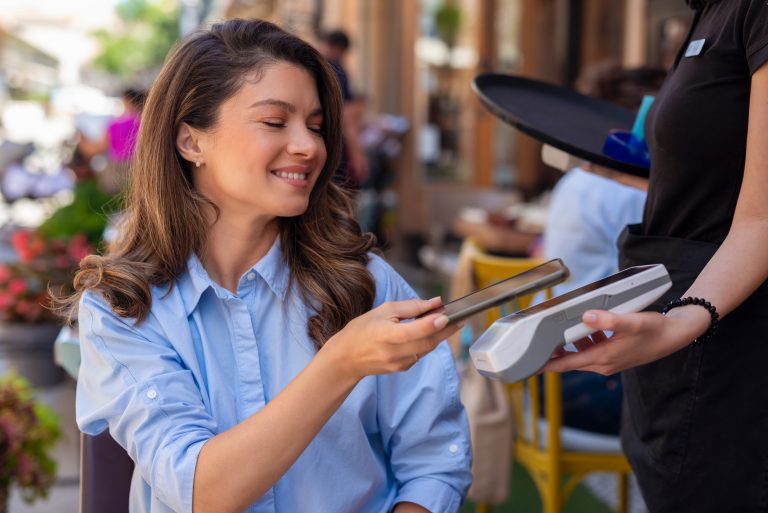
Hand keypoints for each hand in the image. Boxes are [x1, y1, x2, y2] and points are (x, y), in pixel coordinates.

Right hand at [325, 297, 459, 380]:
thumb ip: (411, 307)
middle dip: (445, 329)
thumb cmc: (362, 329)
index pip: (414, 331)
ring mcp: (399, 363)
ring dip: (440, 335)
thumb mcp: (384, 311)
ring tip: (448, 321)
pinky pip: (421, 353)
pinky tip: (430, 332)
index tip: (446, 314)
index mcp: (386, 335)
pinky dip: (428, 341)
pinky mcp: (403, 368)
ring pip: (428, 348)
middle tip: (459, 317)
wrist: (346, 358)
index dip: (432, 323)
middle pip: (427, 342)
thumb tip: (435, 302)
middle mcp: (394, 352)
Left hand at [542, 305, 710, 374]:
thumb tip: (587, 317)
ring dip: (569, 343)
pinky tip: (588, 325)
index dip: (546, 365)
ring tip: (557, 330)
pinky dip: (585, 339)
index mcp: (603, 358)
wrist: (676, 335)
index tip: (529, 366)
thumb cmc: (655, 330)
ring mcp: (609, 361)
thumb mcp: (632, 322)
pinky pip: (591, 348)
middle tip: (534, 344)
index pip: (566, 364)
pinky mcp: (614, 355)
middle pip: (569, 360)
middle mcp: (603, 363)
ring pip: (580, 353)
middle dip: (552, 353)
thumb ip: (609, 319)